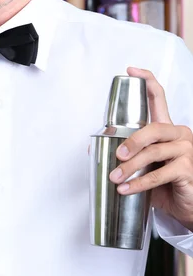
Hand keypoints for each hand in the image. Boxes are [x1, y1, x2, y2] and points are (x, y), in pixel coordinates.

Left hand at [109, 67, 192, 230]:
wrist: (186, 206)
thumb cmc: (164, 183)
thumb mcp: (142, 165)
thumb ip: (125, 154)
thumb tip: (92, 147)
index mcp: (166, 128)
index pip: (159, 97)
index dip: (146, 80)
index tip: (130, 70)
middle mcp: (178, 134)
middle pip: (153, 128)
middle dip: (131, 142)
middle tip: (116, 156)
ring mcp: (186, 150)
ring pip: (154, 152)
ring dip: (130, 167)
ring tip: (115, 177)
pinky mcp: (187, 169)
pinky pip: (159, 173)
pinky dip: (139, 183)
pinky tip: (126, 189)